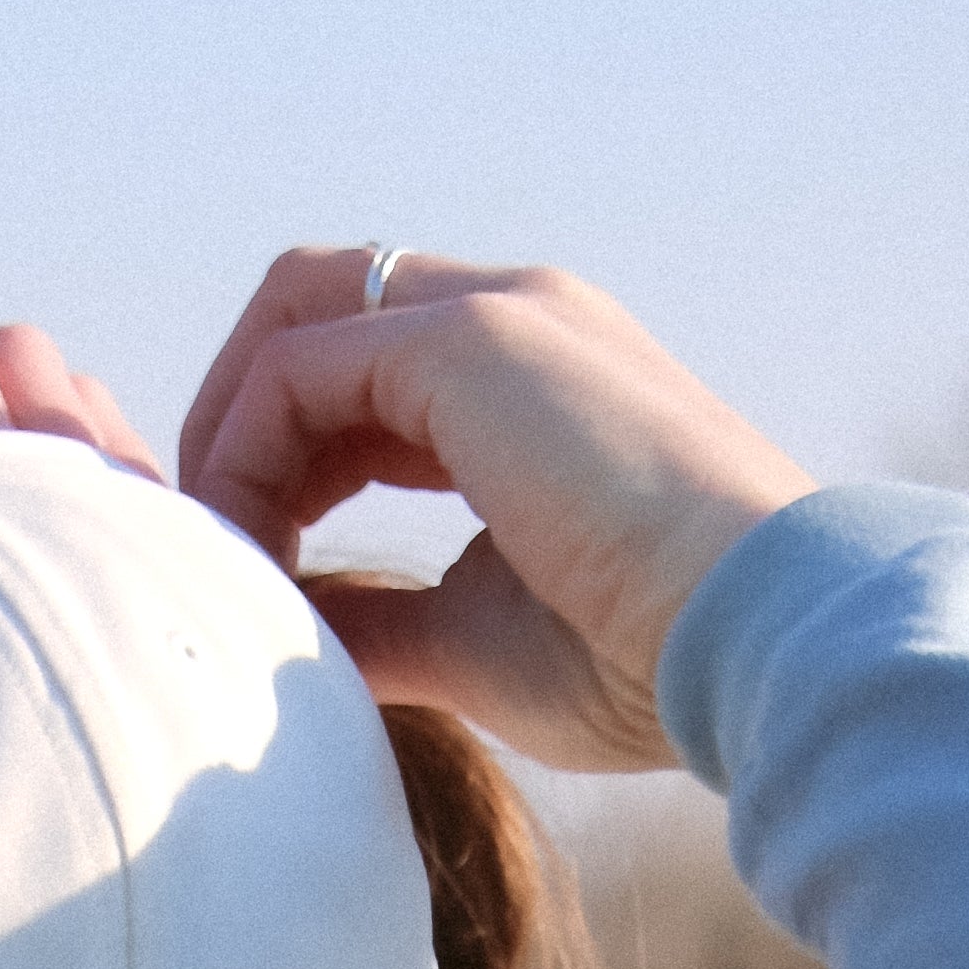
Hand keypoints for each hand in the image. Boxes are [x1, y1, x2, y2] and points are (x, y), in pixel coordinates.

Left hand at [177, 251, 813, 770]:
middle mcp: (519, 319)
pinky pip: (292, 373)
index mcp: (539, 382)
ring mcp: (497, 316)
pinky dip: (241, 460)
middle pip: (319, 305)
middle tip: (211, 542)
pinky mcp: (470, 345)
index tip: (264, 575)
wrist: (757, 642)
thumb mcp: (478, 642)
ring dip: (230, 437)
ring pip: (295, 320)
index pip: (370, 368)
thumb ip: (380, 620)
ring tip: (218, 561)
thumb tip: (287, 638)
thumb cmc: (649, 663)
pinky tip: (248, 561)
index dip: (290, 460)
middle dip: (241, 414)